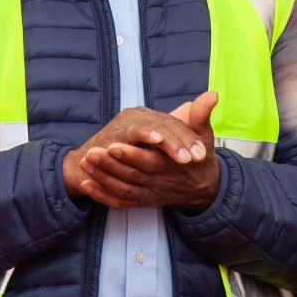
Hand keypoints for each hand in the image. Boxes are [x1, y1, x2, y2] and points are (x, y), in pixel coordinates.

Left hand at [65, 91, 221, 210]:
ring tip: (85, 163)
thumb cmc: (201, 157)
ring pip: (122, 188)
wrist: (204, 187)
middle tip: (91, 152)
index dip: (131, 155)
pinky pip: (120, 201)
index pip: (149, 161)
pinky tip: (86, 186)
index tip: (113, 144)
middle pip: (130, 176)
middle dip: (109, 165)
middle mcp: (158, 182)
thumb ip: (201, 115)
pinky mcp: (141, 200)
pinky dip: (102, 196)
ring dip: (102, 178)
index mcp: (171, 166)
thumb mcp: (204, 136)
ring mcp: (148, 193)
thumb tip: (211, 95)